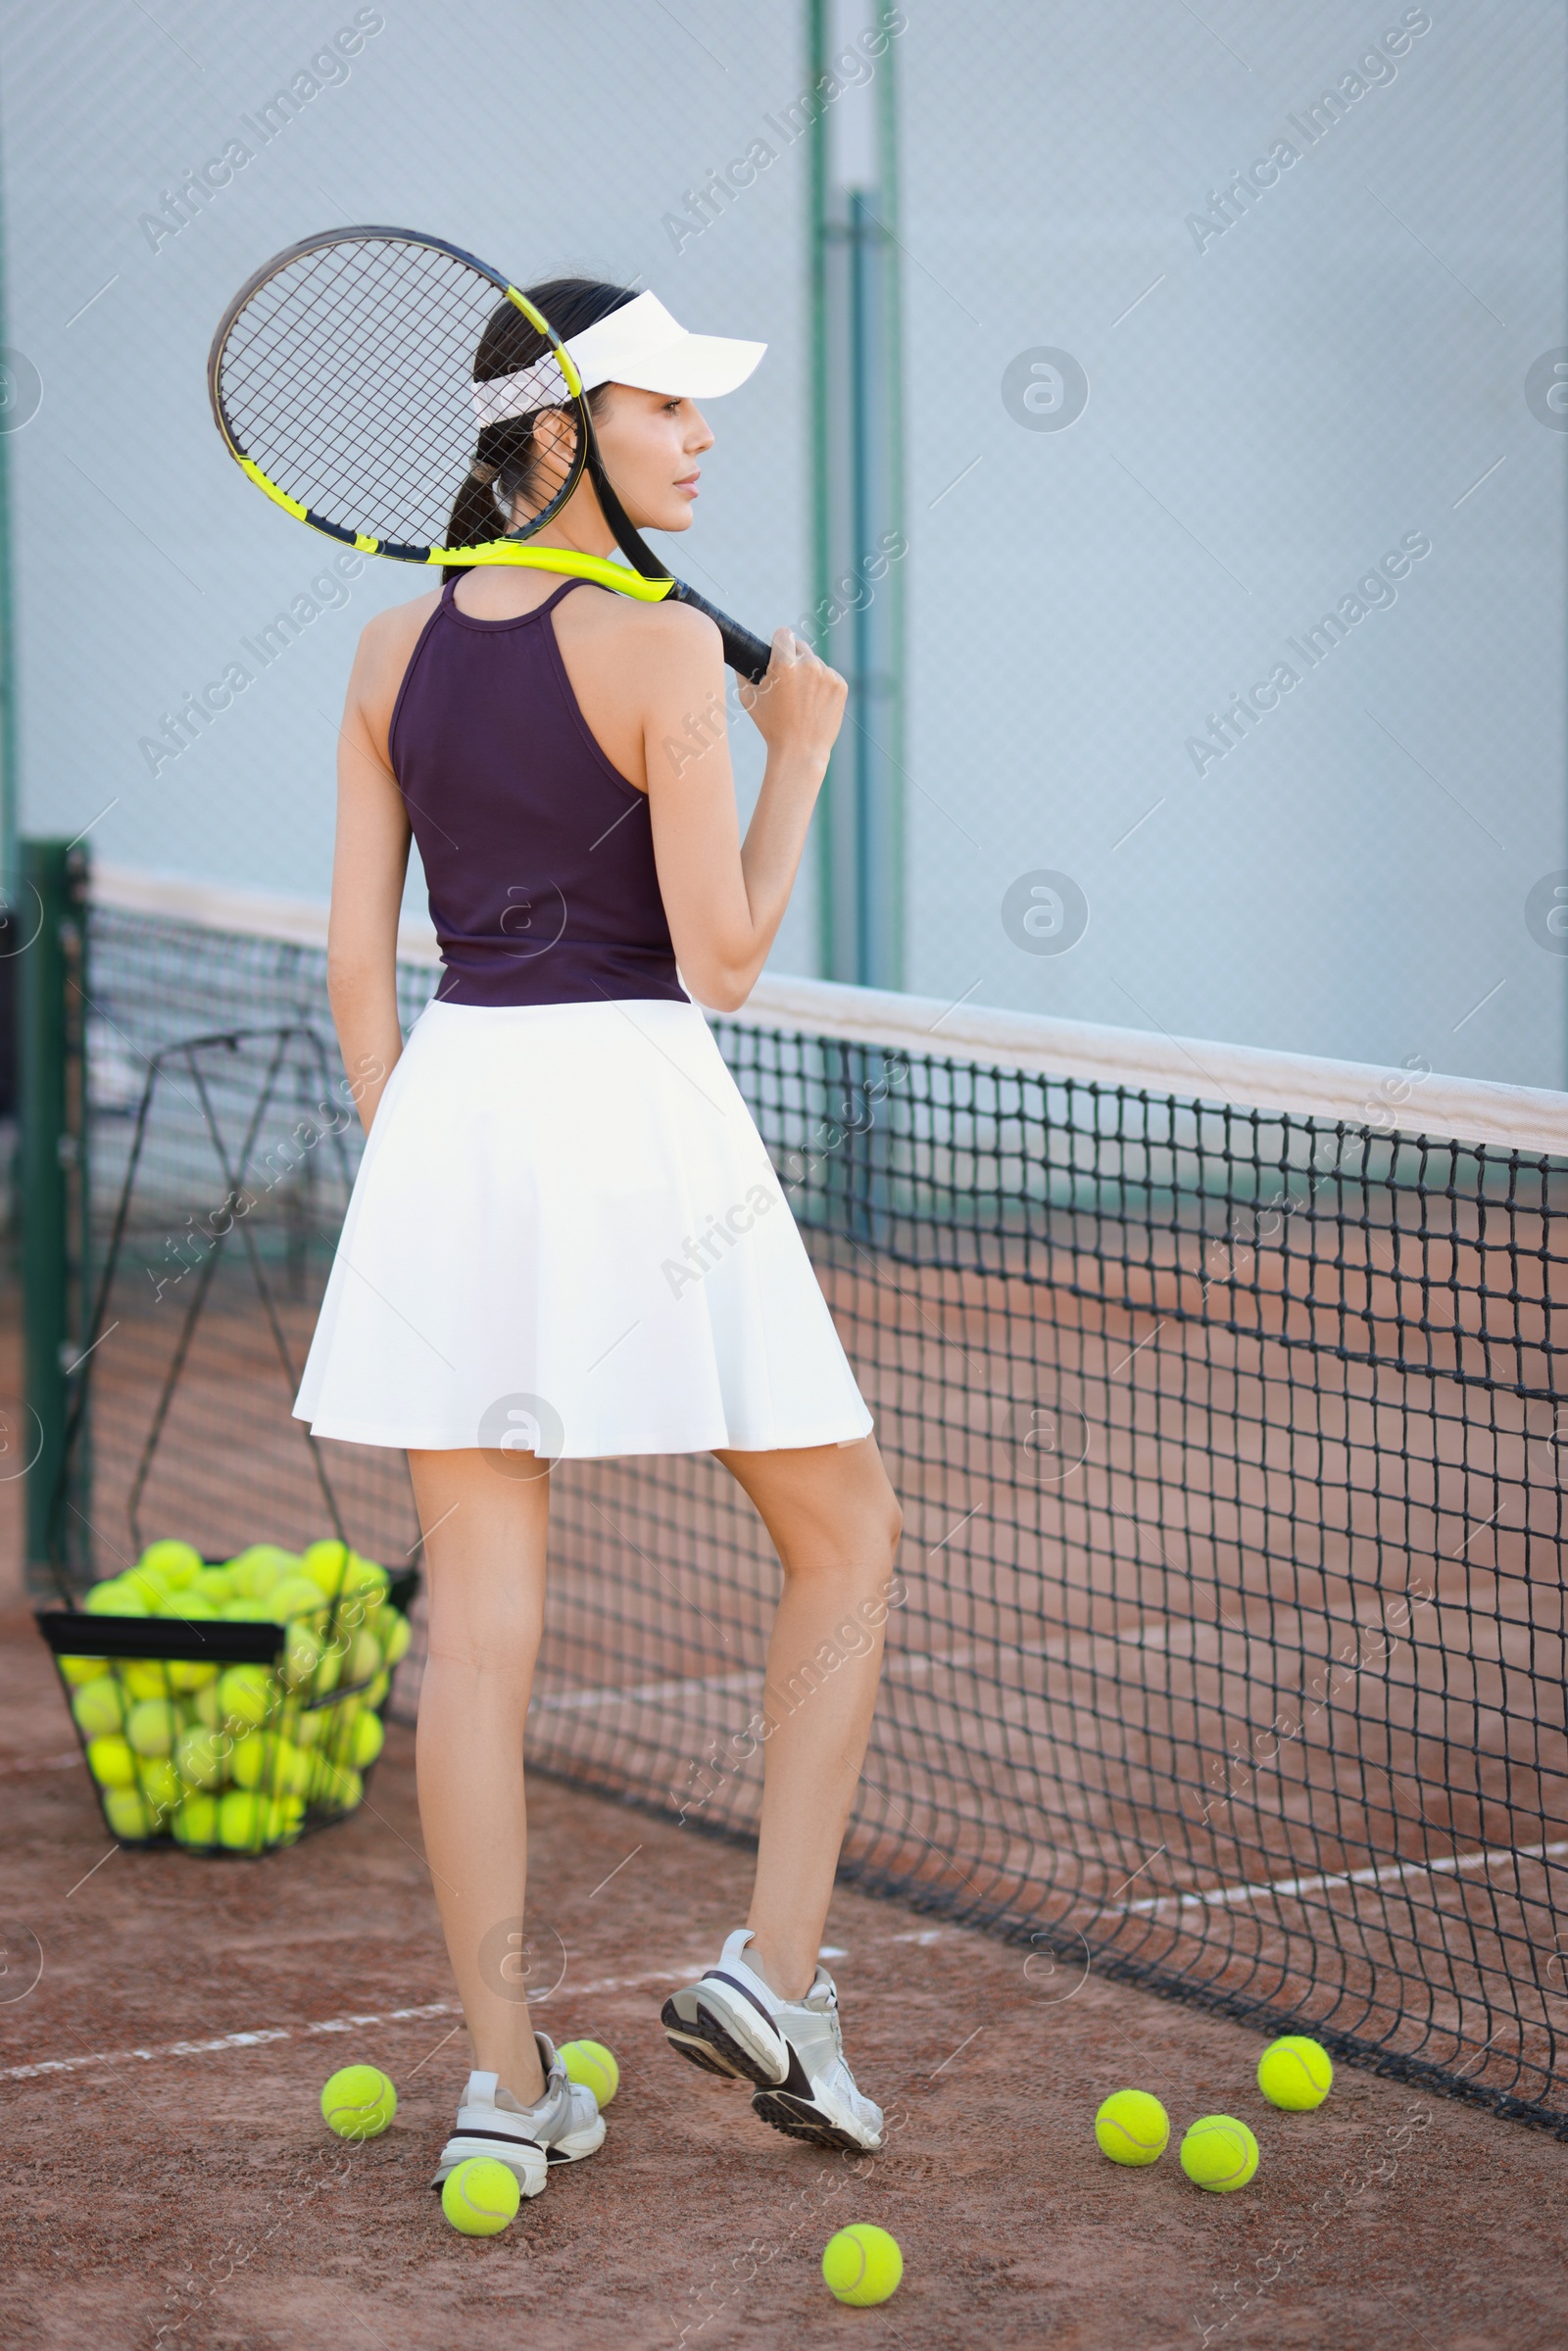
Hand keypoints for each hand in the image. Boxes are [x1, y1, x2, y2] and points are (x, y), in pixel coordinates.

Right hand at [738, 628, 846, 769]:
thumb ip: (743, 671)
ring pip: (815, 662)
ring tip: (801, 697)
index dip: (778, 643)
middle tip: (788, 680)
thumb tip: (742, 657)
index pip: (783, 633)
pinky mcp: (840, 685)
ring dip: (809, 672)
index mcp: (785, 664)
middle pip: (800, 645)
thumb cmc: (771, 726)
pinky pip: (829, 675)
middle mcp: (809, 665)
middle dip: (793, 657)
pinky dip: (822, 684)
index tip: (778, 651)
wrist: (801, 750)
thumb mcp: (748, 698)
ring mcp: (827, 675)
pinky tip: (814, 702)